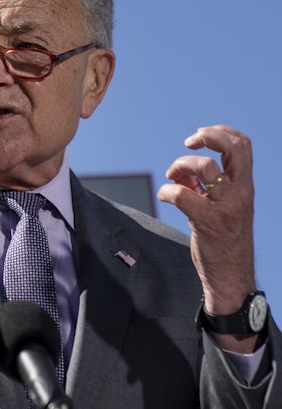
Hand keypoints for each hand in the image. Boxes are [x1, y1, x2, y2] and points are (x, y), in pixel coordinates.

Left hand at [158, 125, 258, 349]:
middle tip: (190, 142)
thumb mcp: (221, 206)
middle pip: (235, 148)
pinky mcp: (207, 221)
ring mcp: (225, 206)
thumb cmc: (223, 239)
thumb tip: (182, 172)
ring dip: (180, 165)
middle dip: (209, 136)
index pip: (243, 145)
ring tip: (173, 177)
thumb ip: (206, 187)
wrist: (230, 276)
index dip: (221, 132)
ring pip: (205, 166)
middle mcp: (239, 193)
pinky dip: (167, 191)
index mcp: (244, 186)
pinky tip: (165, 197)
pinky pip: (182, 194)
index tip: (199, 137)